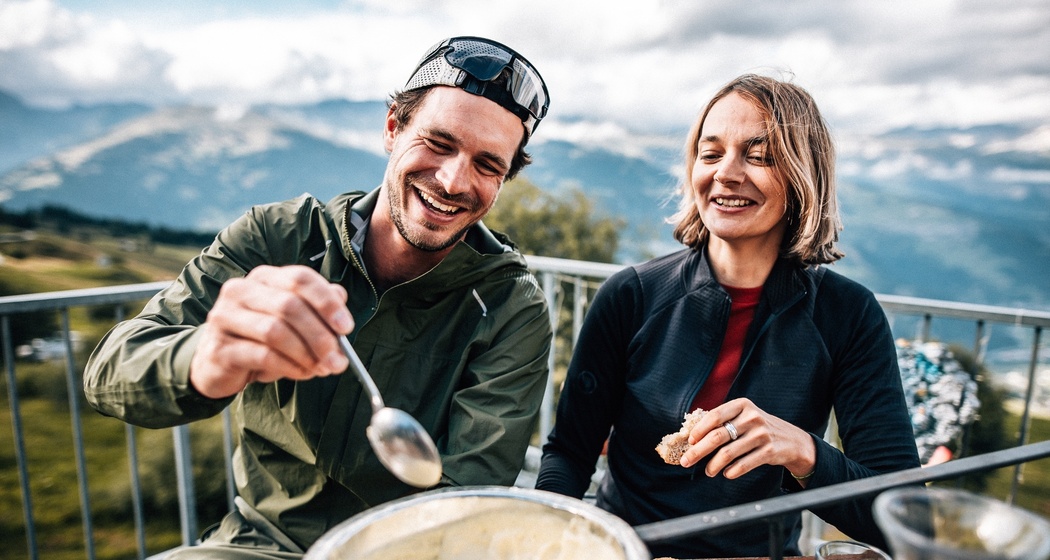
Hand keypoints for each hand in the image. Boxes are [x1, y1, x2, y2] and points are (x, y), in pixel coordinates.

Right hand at [189, 265, 353, 398]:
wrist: (216, 363)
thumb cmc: (260, 339)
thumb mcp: (291, 320)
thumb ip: (315, 307)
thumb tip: (341, 297)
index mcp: (263, 278)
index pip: (300, 278)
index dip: (327, 302)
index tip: (346, 327)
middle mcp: (240, 290)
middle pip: (290, 306)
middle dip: (320, 335)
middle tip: (339, 359)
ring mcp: (225, 317)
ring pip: (276, 331)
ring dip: (306, 354)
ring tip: (322, 368)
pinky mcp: (220, 348)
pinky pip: (263, 356)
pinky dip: (290, 366)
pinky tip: (302, 373)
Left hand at [679, 398, 815, 484]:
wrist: (792, 440)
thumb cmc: (759, 428)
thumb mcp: (744, 416)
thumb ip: (724, 421)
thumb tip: (693, 436)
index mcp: (742, 405)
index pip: (714, 416)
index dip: (699, 430)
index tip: (690, 441)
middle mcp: (752, 417)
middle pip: (717, 436)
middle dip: (698, 451)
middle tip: (686, 461)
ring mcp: (761, 435)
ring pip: (728, 453)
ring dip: (713, 465)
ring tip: (708, 471)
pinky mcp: (769, 451)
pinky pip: (743, 464)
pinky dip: (731, 471)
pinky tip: (725, 473)